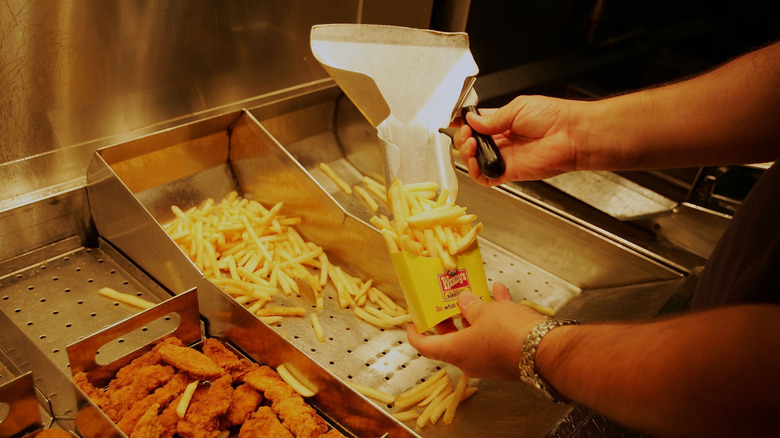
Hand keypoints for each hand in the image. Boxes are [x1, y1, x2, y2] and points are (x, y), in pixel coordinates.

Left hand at [406, 282, 545, 379]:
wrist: (546, 350)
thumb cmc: (509, 334)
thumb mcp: (484, 312)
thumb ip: (470, 305)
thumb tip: (463, 300)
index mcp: (456, 352)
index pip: (426, 347)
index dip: (416, 334)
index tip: (413, 324)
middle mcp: (470, 360)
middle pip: (451, 339)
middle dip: (449, 318)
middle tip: (445, 302)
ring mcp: (489, 360)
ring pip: (475, 334)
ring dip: (475, 313)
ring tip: (476, 292)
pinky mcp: (507, 356)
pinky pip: (496, 333)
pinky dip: (497, 315)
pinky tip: (501, 294)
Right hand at [454, 96, 584, 185]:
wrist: (570, 134)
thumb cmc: (553, 117)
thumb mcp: (517, 107)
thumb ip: (492, 118)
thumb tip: (472, 121)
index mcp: (503, 122)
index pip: (476, 125)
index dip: (464, 123)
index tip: (456, 120)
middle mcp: (502, 141)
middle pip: (472, 143)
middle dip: (463, 137)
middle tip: (467, 132)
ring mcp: (504, 157)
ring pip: (475, 160)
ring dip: (466, 153)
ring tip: (471, 144)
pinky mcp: (508, 172)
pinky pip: (485, 177)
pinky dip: (475, 171)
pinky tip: (475, 160)